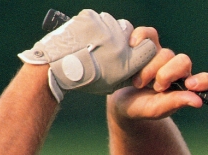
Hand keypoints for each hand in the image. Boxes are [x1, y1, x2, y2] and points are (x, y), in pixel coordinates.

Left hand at [19, 9, 157, 101]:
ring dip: (104, 29)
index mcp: (129, 60)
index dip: (141, 47)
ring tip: (90, 41)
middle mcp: (121, 42)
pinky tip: (82, 36)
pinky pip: (95, 18)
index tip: (131, 50)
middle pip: (129, 30)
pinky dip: (89, 25)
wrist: (57, 67)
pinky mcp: (90, 17)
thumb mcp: (112, 84)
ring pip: (111, 22)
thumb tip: (136, 66)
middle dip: (120, 36)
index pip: (149, 46)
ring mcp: (106, 27)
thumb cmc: (84, 78)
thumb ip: (128, 73)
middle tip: (105, 46)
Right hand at [108, 27, 207, 119]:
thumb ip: (175, 102)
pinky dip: (140, 37)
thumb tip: (198, 101)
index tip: (190, 84)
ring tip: (138, 83)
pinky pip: (149, 33)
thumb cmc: (141, 108)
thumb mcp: (156, 109)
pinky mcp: (147, 45)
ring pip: (164, 52)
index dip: (206, 80)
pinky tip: (132, 47)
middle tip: (156, 88)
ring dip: (148, 69)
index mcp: (187, 88)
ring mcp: (162, 56)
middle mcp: (178, 70)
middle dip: (167, 74)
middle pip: (183, 61)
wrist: (119, 100)